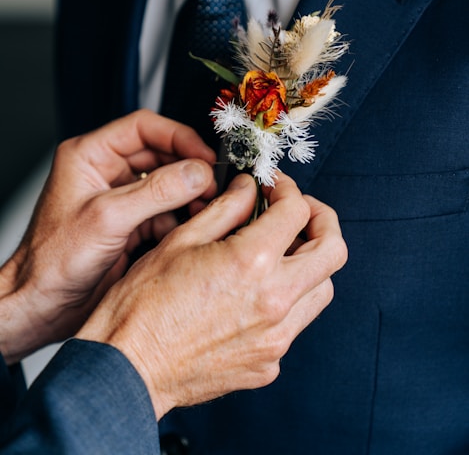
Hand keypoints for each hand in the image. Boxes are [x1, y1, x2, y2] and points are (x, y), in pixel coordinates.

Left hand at [0, 110, 215, 362]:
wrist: (42, 306)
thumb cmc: (51, 261)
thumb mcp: (108, 219)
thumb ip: (156, 192)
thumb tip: (197, 172)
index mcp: (90, 155)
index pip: (143, 128)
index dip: (178, 137)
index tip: (204, 156)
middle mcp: (106, 172)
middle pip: (160, 154)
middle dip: (188, 170)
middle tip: (211, 184)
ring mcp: (119, 199)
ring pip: (167, 184)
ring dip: (188, 196)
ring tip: (204, 208)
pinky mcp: (130, 224)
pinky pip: (165, 211)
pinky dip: (180, 220)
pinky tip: (186, 230)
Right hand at [78, 172, 346, 418]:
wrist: (128, 368)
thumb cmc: (143, 305)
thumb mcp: (181, 240)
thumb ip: (225, 209)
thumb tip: (249, 189)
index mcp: (251, 262)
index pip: (296, 211)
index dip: (288, 189)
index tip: (275, 188)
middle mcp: (274, 302)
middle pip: (334, 251)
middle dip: (323, 221)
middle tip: (302, 211)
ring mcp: (276, 338)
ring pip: (322, 290)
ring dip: (311, 263)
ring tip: (282, 252)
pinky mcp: (268, 363)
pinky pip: (295, 324)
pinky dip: (287, 301)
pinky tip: (257, 292)